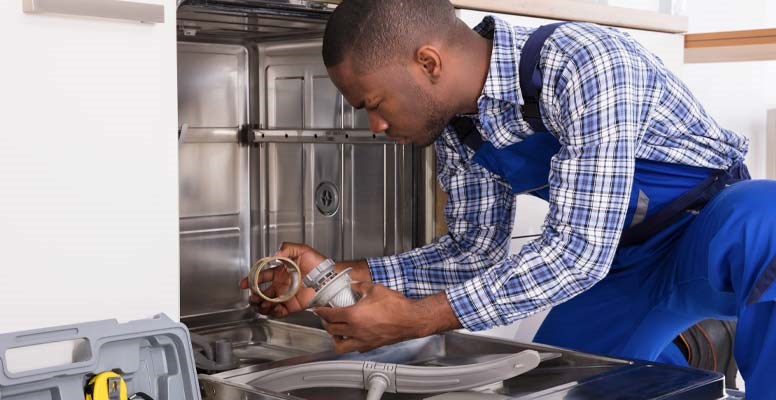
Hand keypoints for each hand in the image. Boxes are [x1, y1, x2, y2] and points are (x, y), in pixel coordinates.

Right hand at [239, 242, 326, 317]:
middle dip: (254, 295)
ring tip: (262, 303)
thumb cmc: (318, 263)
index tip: (244, 283)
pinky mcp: (292, 306)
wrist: (329, 277)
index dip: (252, 279)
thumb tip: (275, 254)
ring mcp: (285, 295)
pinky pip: (278, 311)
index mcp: (280, 271)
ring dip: (261, 304)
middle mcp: (281, 284)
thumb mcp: (302, 250)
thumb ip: (287, 248)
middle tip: (253, 296)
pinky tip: (271, 308)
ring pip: (267, 303)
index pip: (262, 276)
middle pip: (261, 292)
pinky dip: (272, 312)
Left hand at [313, 282, 458, 352]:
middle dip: (326, 324)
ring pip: (341, 346)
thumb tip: (353, 285)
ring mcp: (363, 341)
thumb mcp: (375, 289)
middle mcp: (356, 330)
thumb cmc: (397, 306)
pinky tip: (353, 336)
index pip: (330, 315)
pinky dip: (350, 344)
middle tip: (326, 318)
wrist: (411, 319)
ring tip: (336, 332)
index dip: (321, 312)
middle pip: (332, 331)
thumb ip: (360, 286)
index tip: (318, 309)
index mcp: (354, 316)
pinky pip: (355, 348)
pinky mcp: (372, 346)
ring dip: (335, 338)